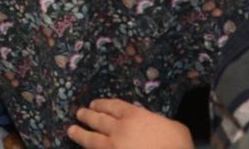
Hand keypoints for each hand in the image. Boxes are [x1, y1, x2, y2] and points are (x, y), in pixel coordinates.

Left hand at [68, 100, 193, 148]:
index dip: (102, 104)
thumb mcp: (174, 126)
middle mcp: (119, 129)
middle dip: (87, 116)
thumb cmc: (177, 145)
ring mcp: (112, 147)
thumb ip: (157, 122)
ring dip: (80, 134)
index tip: (94, 104)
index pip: (113, 106)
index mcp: (135, 116)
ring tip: (71, 131)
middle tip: (79, 113)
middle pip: (98, 120)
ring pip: (91, 139)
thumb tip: (153, 125)